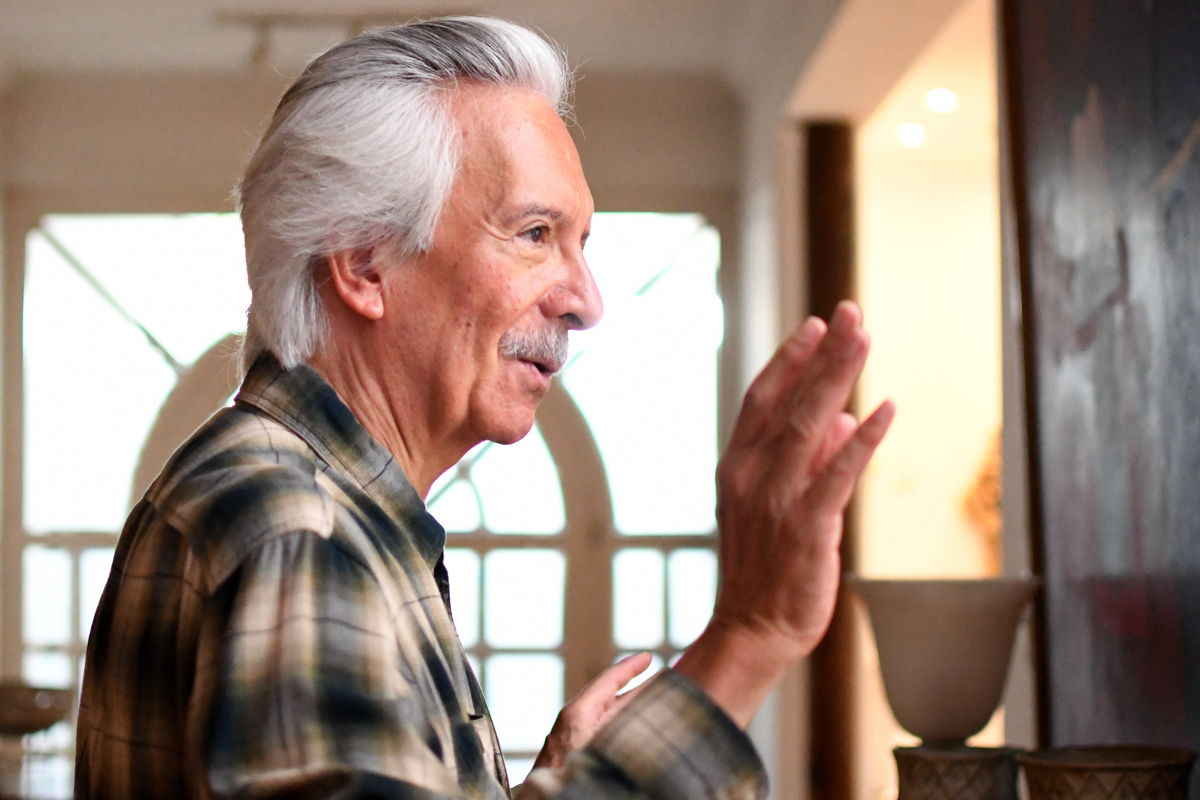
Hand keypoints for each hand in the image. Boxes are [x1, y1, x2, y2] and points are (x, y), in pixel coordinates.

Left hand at [531, 653, 653, 770]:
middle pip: (609, 697)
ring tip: (656, 706)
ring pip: (605, 716)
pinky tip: (634, 734)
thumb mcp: (597, 743)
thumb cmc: (567, 782)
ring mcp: (572, 738)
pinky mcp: (573, 753)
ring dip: (630, 709)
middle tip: (664, 681)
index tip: (648, 658)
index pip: (607, 682)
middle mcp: (574, 723)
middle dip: (635, 689)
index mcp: (578, 716)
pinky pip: (600, 732)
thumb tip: (647, 716)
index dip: (629, 668)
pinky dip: (620, 727)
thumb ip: (619, 725)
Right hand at [674, 301, 892, 726]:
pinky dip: (861, 443)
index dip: (789, 360)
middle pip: (788, 401)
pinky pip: (837, 477)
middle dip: (823, 354)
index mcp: (738, 467)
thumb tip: (842, 420)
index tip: (816, 325)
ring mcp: (776, 501)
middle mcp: (751, 476)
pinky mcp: (806, 529)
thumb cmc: (764, 570)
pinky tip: (884, 413)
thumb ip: (807, 461)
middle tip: (850, 312)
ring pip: (810, 426)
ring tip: (863, 339)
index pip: (761, 399)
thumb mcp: (773, 507)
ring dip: (839, 379)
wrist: (751, 631)